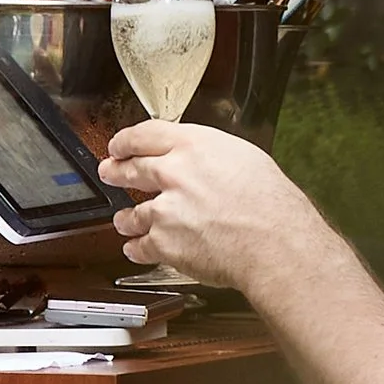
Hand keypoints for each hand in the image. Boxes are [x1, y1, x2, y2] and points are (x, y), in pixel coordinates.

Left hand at [102, 122, 326, 295]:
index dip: (126, 141)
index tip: (119, 145)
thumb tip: (199, 159)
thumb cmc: (272, 204)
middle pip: (131, 168)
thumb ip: (211, 155)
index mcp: (194, 146)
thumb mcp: (244, 157)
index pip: (145, 134)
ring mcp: (165, 209)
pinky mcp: (164, 242)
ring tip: (122, 220)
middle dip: (116, 171)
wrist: (274, 242)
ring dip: (125, 217)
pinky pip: (141, 246)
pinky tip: (136, 249)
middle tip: (109, 172)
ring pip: (132, 212)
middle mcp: (174, 173)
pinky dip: (136, 248)